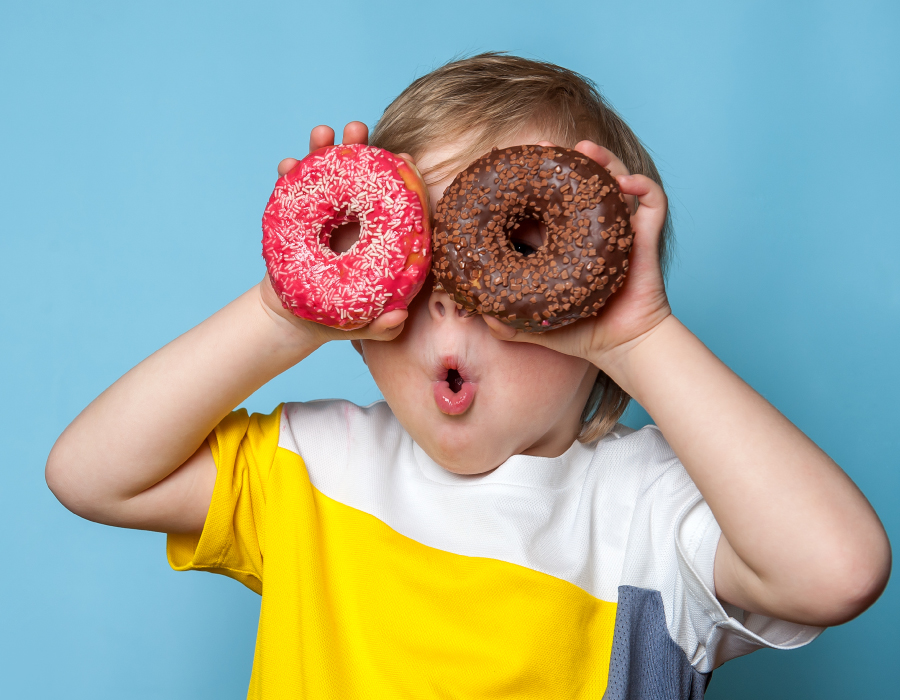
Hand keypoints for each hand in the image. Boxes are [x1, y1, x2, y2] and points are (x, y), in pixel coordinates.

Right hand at [261, 121, 416, 345]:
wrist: (294, 318)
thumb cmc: (337, 319)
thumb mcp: (360, 324)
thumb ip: (380, 327)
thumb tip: (398, 319)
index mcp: (379, 237)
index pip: (395, 202)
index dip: (401, 180)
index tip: (405, 160)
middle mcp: (355, 218)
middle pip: (361, 177)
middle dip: (360, 149)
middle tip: (356, 130)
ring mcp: (327, 214)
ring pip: (327, 175)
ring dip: (324, 149)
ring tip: (322, 134)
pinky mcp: (300, 215)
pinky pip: (295, 190)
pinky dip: (290, 174)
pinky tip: (287, 165)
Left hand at [482, 139, 671, 371]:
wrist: (622, 347)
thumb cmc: (582, 335)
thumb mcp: (536, 326)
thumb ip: (508, 323)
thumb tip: (480, 315)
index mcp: (564, 242)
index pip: (548, 202)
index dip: (535, 182)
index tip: (518, 165)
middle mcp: (592, 229)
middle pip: (582, 181)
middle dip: (566, 160)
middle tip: (546, 147)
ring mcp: (620, 229)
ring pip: (615, 181)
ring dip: (603, 161)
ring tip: (586, 150)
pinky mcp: (646, 238)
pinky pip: (652, 203)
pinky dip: (643, 187)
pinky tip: (626, 183)